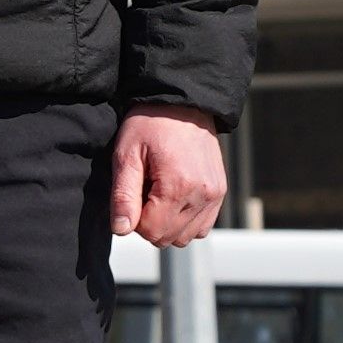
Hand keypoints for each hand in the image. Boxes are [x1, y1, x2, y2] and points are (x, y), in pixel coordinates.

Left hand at [111, 107, 229, 249]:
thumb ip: (123, 196)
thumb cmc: (150, 125)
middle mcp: (203, 194)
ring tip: (158, 193)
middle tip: (143, 192)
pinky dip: (185, 221)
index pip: (151, 231)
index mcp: (178, 186)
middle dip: (149, 223)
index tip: (131, 195)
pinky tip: (174, 198)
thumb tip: (121, 230)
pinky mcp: (220, 193)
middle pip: (168, 238)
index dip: (134, 220)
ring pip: (186, 237)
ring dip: (167, 224)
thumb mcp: (126, 155)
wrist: (183, 104)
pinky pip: (202, 227)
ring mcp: (216, 195)